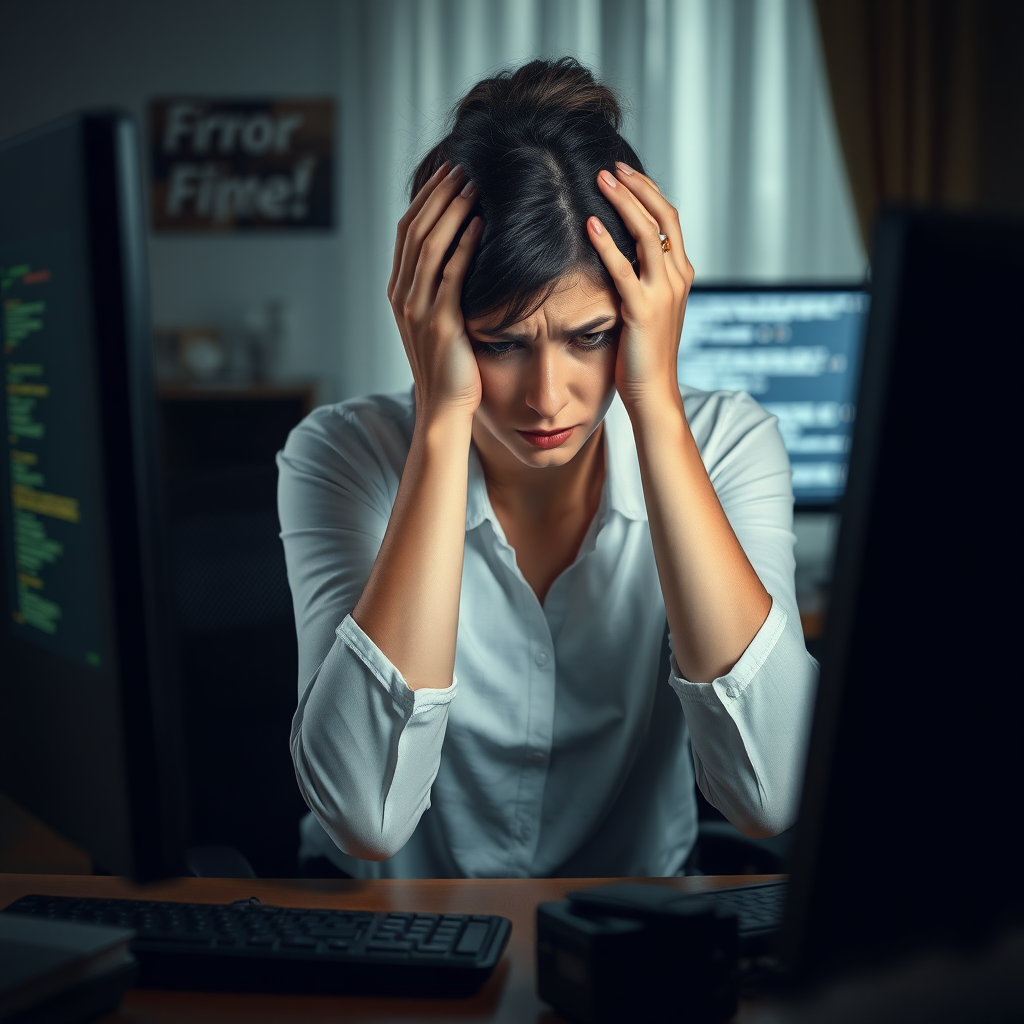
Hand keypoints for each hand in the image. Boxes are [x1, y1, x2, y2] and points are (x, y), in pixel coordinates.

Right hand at [388, 162, 483, 419]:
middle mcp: (402, 296)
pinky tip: (481, 223)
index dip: (426, 198)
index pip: (407, 231)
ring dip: (451, 210)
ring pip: (430, 245)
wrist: (444, 409)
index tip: (448, 173)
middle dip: (438, 194)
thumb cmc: (451, 367)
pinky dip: (464, 244)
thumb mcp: (439, 322)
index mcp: (399, 291)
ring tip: (472, 184)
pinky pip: (450, 274)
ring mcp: (417, 309)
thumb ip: (442, 288)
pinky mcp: (440, 322)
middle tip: (461, 166)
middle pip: (415, 230)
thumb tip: (463, 252)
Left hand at [587, 162, 693, 412]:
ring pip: (648, 233)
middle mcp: (677, 278)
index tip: (624, 173)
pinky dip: (607, 244)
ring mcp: (663, 293)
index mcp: (681, 275)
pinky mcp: (642, 311)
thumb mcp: (648, 310)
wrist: (654, 392)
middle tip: (611, 167)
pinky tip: (590, 226)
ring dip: (624, 202)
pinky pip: (623, 269)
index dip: (648, 192)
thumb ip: (640, 281)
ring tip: (600, 181)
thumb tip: (618, 257)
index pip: (670, 219)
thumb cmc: (643, 355)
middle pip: (663, 216)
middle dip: (637, 186)